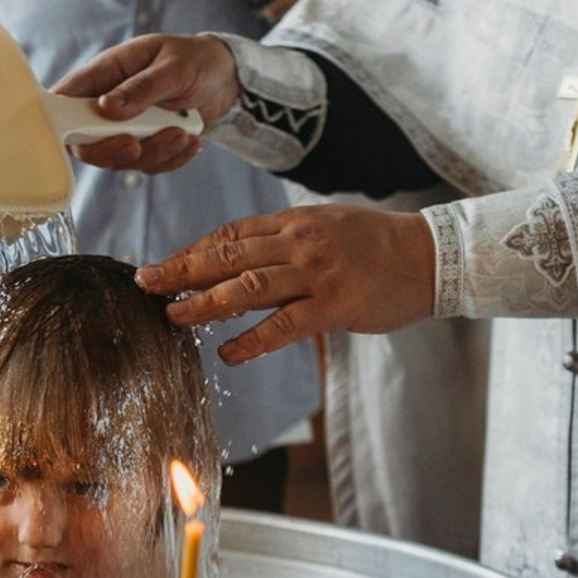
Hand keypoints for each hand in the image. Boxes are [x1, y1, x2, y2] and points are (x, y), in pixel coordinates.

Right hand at [50, 33, 236, 172]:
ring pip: (120, 160)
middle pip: (85, 143)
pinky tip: (190, 140)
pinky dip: (171, 159)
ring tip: (184, 133)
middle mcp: (108, 105)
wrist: (224, 80)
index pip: (65, 99)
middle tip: (135, 145)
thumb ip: (141, 88)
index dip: (59, 121)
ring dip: (154, 153)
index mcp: (105, 74)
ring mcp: (124, 129)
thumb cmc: (195, 60)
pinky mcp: (145, 147)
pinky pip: (148, 166)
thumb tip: (105, 108)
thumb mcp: (173, 67)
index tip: (75, 135)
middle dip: (110, 151)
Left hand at [135, 205, 436, 363]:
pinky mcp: (334, 305)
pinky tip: (229, 354)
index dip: (191, 251)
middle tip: (145, 282)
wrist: (432, 256)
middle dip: (182, 269)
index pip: (229, 234)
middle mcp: (299, 243)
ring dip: (206, 303)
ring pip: (249, 286)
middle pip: (228, 255)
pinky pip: (284, 325)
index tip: (160, 265)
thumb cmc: (375, 247)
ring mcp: (316, 273)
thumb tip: (235, 267)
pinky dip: (253, 340)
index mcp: (293, 223)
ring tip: (174, 316)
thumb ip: (282, 244)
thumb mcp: (324, 229)